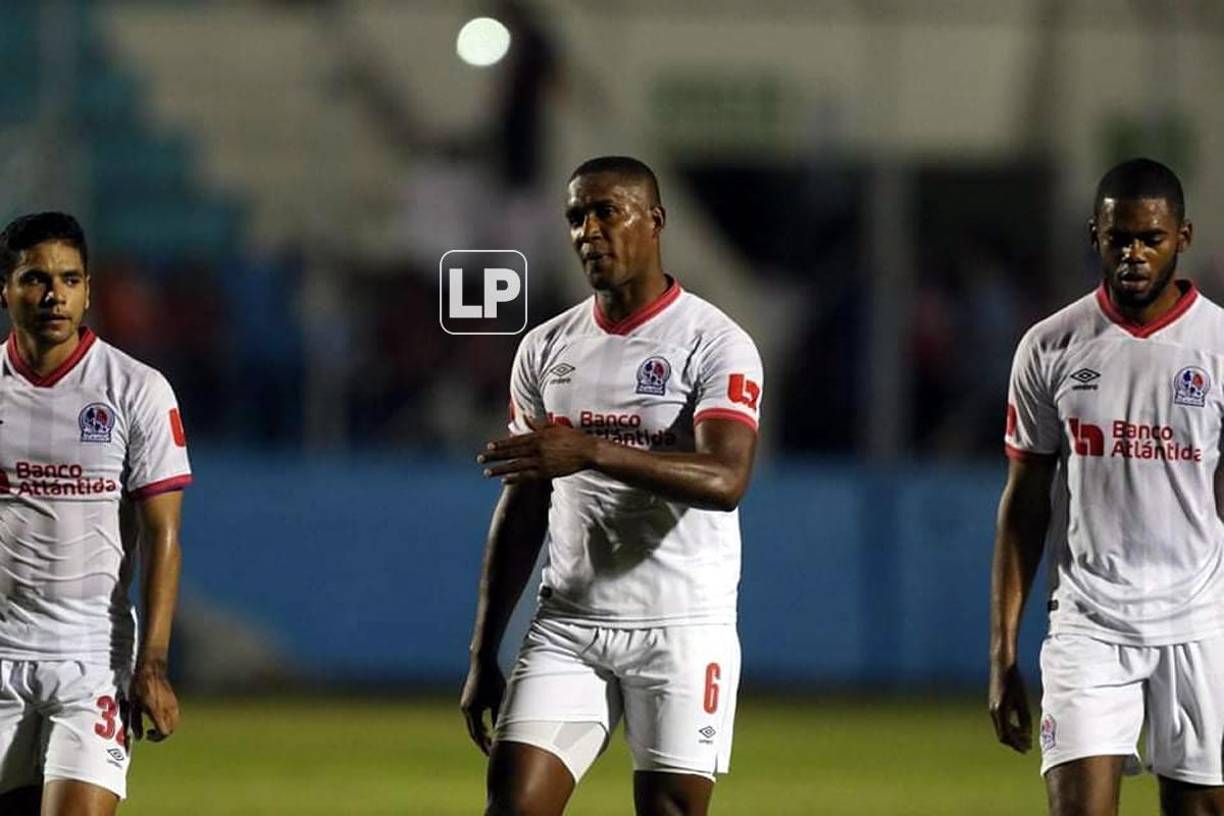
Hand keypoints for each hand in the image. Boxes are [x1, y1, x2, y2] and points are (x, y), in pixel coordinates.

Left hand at [129, 660, 179, 741]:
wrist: (152, 670)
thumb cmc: (140, 686)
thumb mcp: (134, 705)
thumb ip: (136, 723)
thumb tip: (139, 737)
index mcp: (157, 711)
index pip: (164, 732)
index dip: (156, 738)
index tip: (147, 735)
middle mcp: (168, 709)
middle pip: (171, 729)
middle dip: (162, 735)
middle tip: (151, 733)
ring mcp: (173, 704)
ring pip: (175, 723)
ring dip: (167, 727)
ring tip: (156, 725)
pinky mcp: (174, 700)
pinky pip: (176, 715)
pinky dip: (170, 721)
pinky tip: (160, 716)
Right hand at [460, 656, 505, 754]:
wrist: (482, 660)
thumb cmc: (493, 679)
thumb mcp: (499, 699)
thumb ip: (499, 716)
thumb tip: (503, 732)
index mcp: (472, 711)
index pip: (478, 735)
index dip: (486, 746)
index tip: (493, 756)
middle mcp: (466, 709)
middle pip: (474, 732)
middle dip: (483, 743)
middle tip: (492, 754)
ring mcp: (466, 703)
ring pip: (474, 725)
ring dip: (482, 734)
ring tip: (492, 744)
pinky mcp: (469, 698)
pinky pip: (474, 716)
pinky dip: (481, 724)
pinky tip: (489, 728)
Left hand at [477, 415, 595, 482]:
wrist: (587, 451)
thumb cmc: (572, 437)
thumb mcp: (554, 426)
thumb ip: (538, 423)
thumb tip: (526, 416)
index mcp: (538, 437)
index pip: (515, 441)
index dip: (501, 444)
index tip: (488, 446)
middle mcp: (536, 449)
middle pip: (511, 453)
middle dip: (494, 456)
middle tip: (480, 459)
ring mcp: (541, 461)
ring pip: (515, 466)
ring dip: (500, 469)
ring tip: (487, 472)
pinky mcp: (546, 472)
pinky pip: (527, 476)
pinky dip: (515, 478)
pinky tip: (504, 480)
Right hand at [989, 660, 1031, 752]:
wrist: (1002, 666)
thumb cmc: (1015, 681)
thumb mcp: (1022, 701)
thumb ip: (1024, 719)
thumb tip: (1027, 735)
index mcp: (1000, 711)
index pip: (1007, 735)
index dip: (1018, 744)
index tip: (1028, 749)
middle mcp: (993, 711)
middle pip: (1002, 735)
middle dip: (1015, 743)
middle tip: (1028, 747)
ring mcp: (992, 708)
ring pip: (1001, 729)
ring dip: (1013, 736)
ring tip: (1025, 739)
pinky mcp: (994, 704)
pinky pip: (1000, 721)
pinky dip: (1009, 727)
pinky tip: (1019, 727)